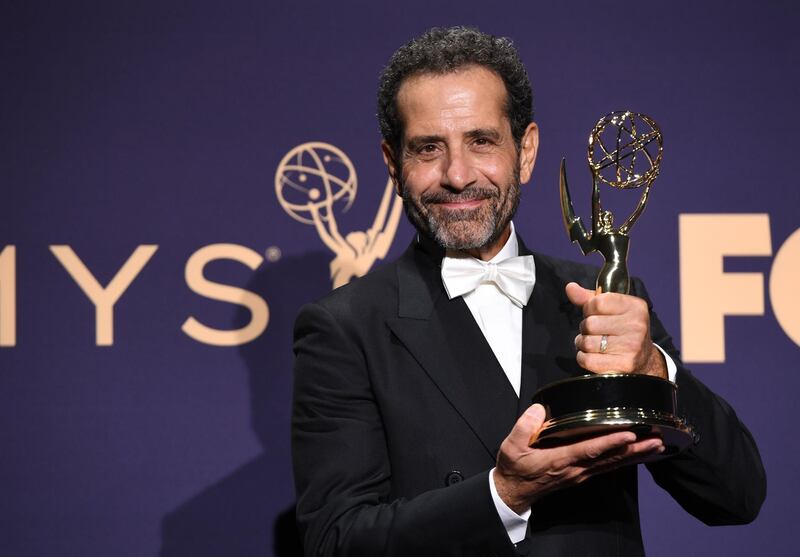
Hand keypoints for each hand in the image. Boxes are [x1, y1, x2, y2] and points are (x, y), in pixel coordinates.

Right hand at [493, 404, 663, 512]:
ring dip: (635, 456)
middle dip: (634, 449)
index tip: (629, 434)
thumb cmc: (514, 468)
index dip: (610, 442)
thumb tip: (538, 409)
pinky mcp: (581, 475)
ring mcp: (580, 474)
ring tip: (655, 446)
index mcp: (559, 460)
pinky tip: (635, 455)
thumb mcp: (511, 446)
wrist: (513, 492)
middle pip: (610, 459)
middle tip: (656, 440)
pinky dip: (624, 461)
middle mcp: (575, 469)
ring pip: (612, 464)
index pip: (590, 449)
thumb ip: (524, 427)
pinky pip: (607, 467)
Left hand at [565, 282, 665, 377]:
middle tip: (594, 332)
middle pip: (590, 324)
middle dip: (585, 328)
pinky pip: (587, 360)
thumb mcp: (612, 309)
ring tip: (593, 343)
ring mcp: (631, 346)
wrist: (644, 359)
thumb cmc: (622, 329)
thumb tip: (570, 287)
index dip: (589, 308)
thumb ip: (589, 298)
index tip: (594, 314)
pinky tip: (592, 356)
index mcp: (634, 307)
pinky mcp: (623, 365)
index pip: (598, 302)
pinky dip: (583, 358)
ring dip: (583, 343)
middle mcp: (636, 325)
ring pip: (587, 342)